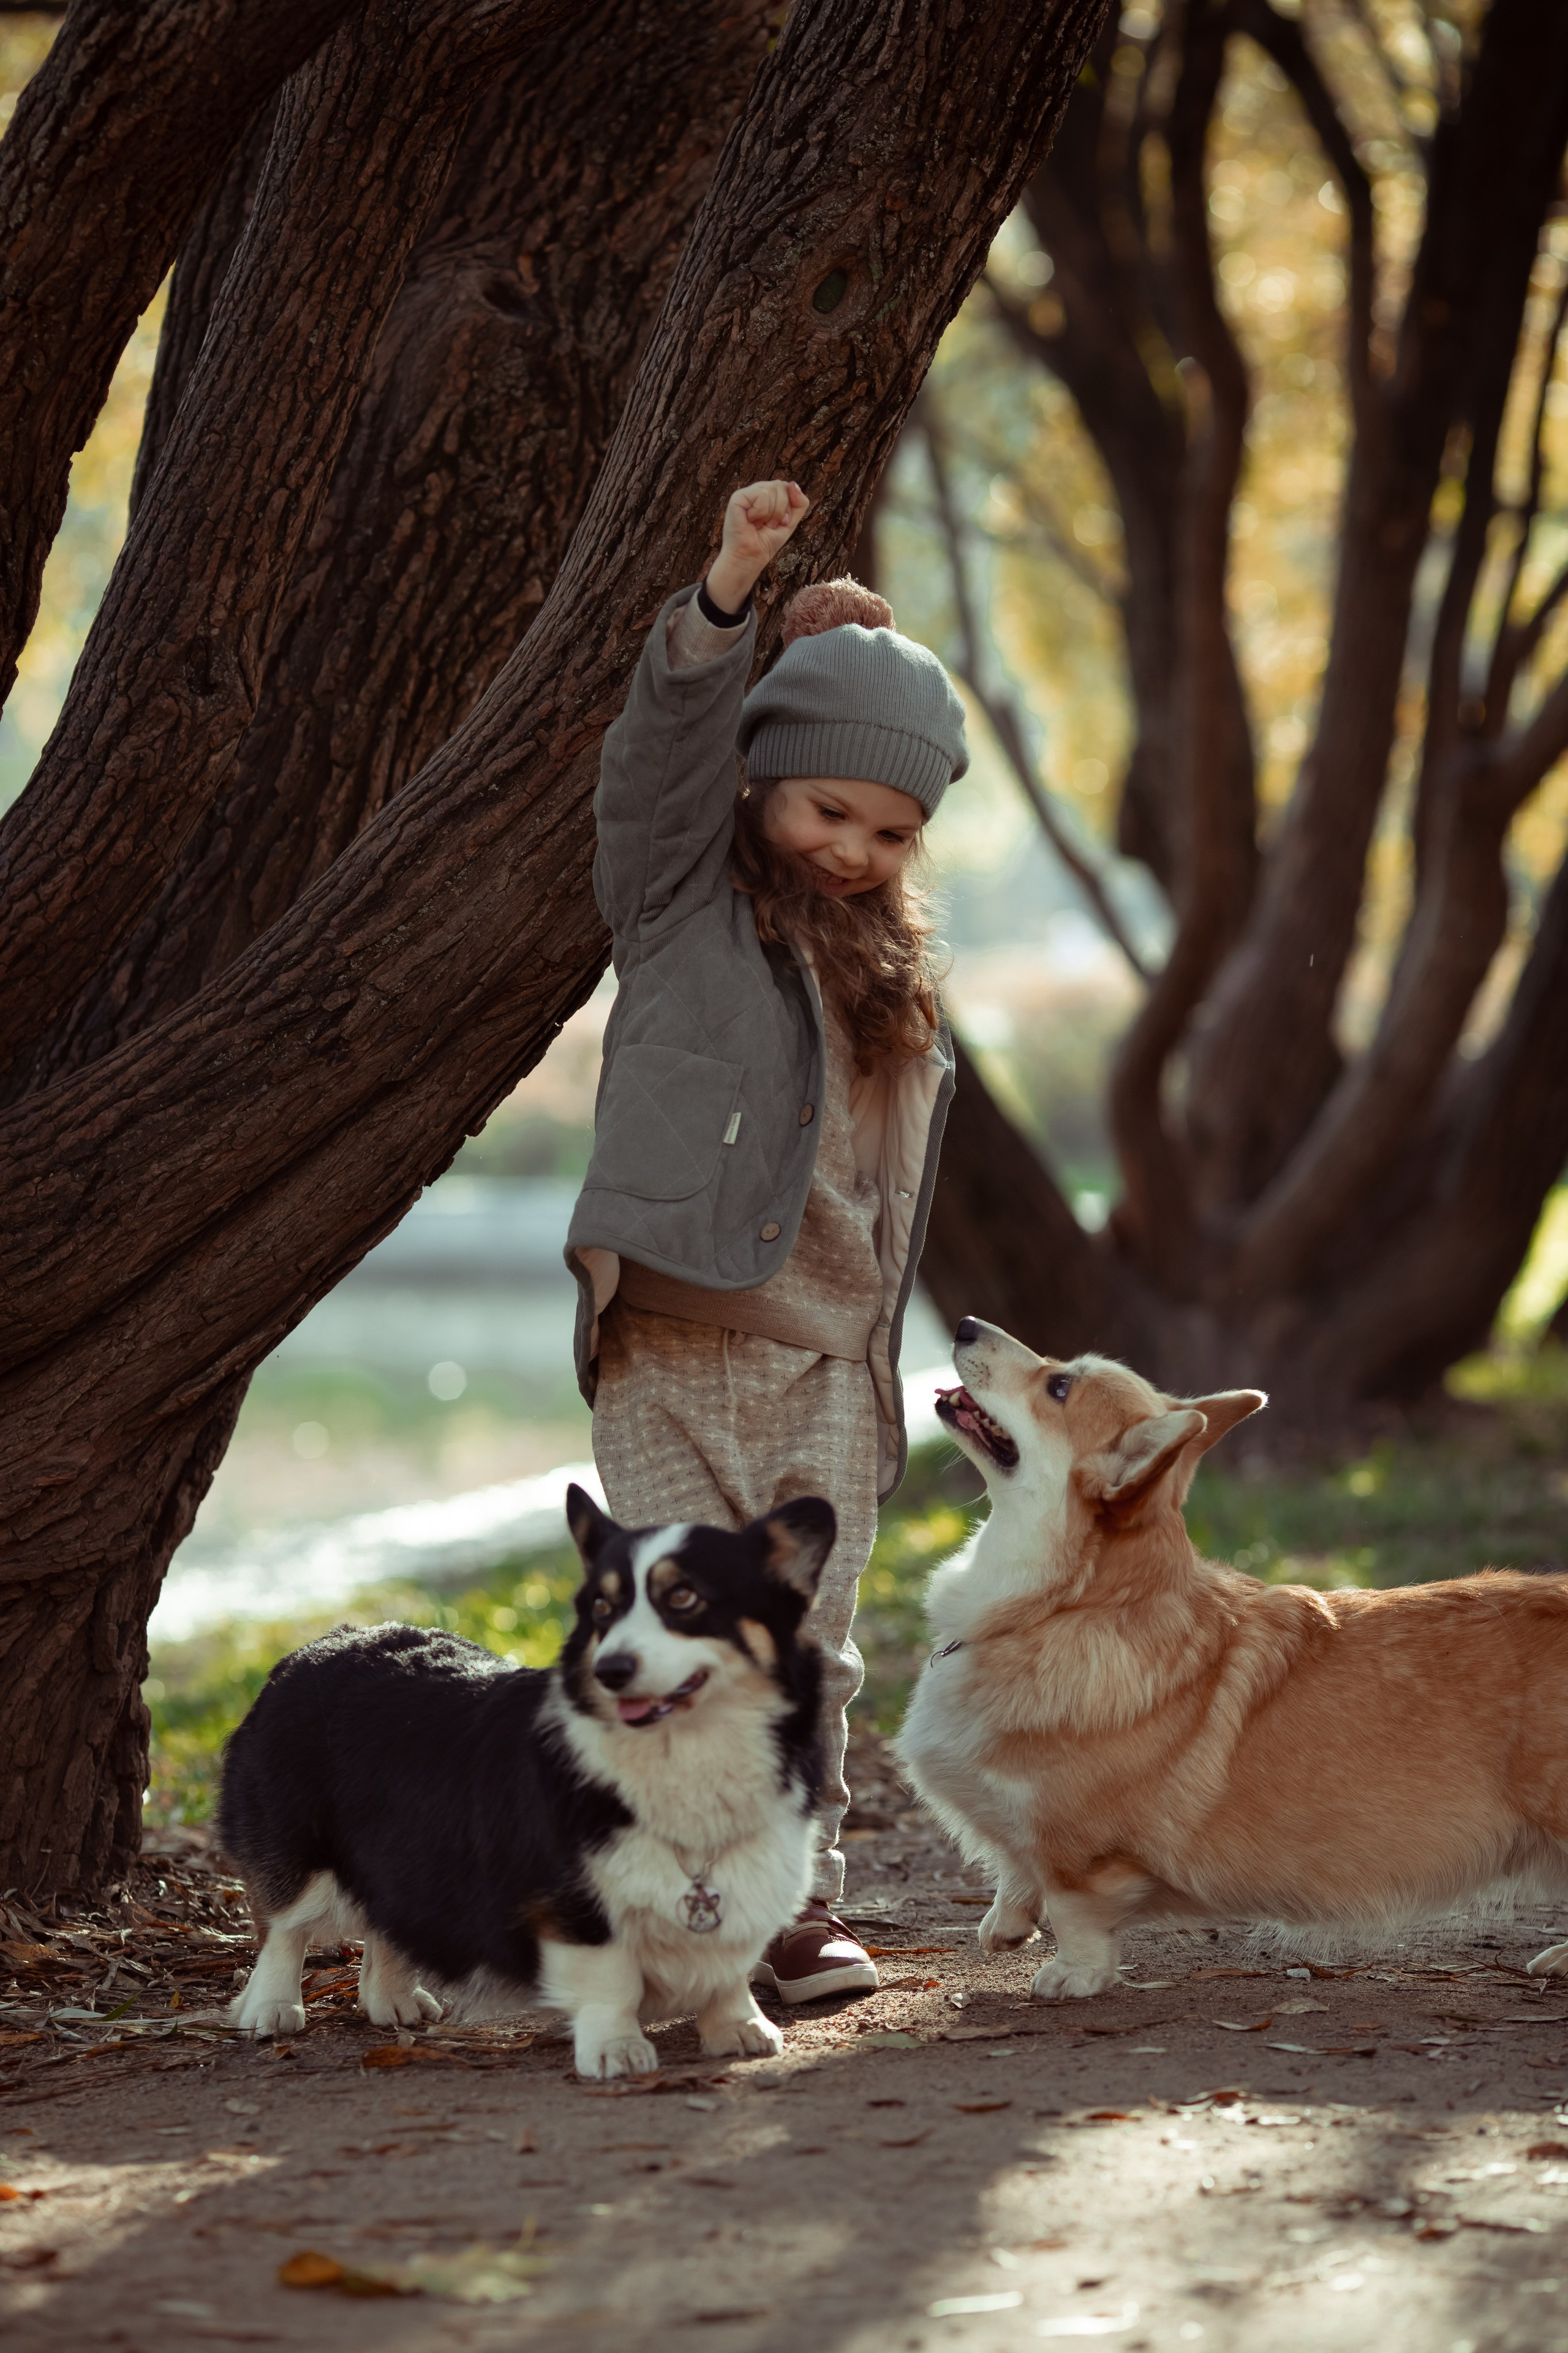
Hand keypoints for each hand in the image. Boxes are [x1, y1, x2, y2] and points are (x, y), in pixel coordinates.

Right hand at [706, 479, 809, 612]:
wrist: (750, 557)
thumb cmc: (766, 542)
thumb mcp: (790, 522)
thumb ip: (799, 503)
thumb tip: (793, 483)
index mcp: (768, 496)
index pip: (787, 487)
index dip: (789, 507)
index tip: (780, 523)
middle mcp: (757, 491)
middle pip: (781, 486)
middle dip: (781, 510)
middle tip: (769, 525)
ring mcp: (747, 493)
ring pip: (772, 489)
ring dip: (771, 513)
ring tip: (759, 524)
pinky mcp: (738, 497)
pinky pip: (762, 494)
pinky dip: (761, 512)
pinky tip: (750, 520)